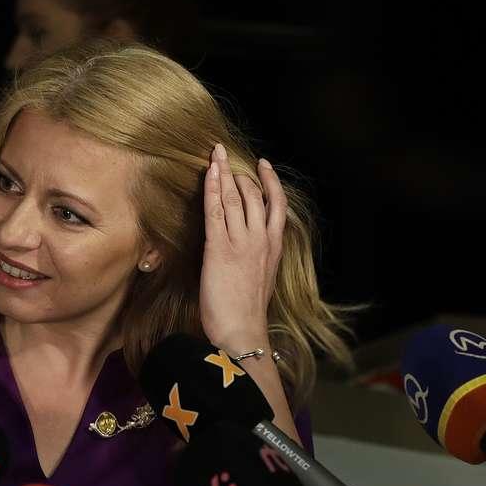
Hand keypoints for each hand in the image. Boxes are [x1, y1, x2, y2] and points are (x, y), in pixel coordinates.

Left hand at [199, 144, 285, 352]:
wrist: (243, 330)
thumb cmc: (247, 311)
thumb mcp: (262, 278)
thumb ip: (258, 256)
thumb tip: (248, 246)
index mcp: (274, 246)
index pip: (276, 204)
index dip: (269, 181)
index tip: (263, 165)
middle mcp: (261, 239)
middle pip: (254, 195)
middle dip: (240, 172)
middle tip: (226, 155)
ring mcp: (242, 242)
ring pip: (235, 197)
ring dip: (225, 173)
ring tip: (216, 156)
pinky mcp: (219, 248)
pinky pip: (216, 210)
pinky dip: (213, 188)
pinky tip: (209, 173)